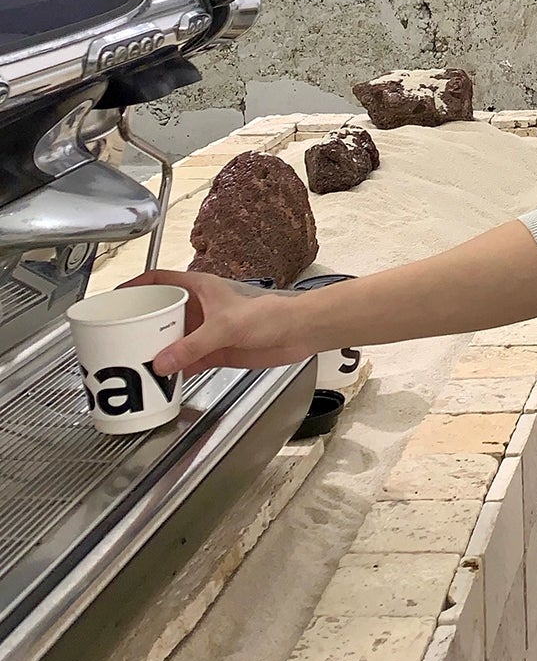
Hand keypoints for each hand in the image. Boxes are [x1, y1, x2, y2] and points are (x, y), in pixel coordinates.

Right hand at [117, 270, 312, 375]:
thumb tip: (161, 362)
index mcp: (198, 288)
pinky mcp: (215, 351)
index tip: (112, 300)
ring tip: (130, 362)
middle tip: (114, 339)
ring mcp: (206, 331)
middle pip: (159, 313)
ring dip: (154, 350)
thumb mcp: (226, 326)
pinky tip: (159, 379)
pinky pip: (186, 361)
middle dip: (139, 325)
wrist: (299, 332)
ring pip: (170, 339)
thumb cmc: (271, 313)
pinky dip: (173, 370)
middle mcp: (199, 308)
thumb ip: (193, 345)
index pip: (158, 281)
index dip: (134, 287)